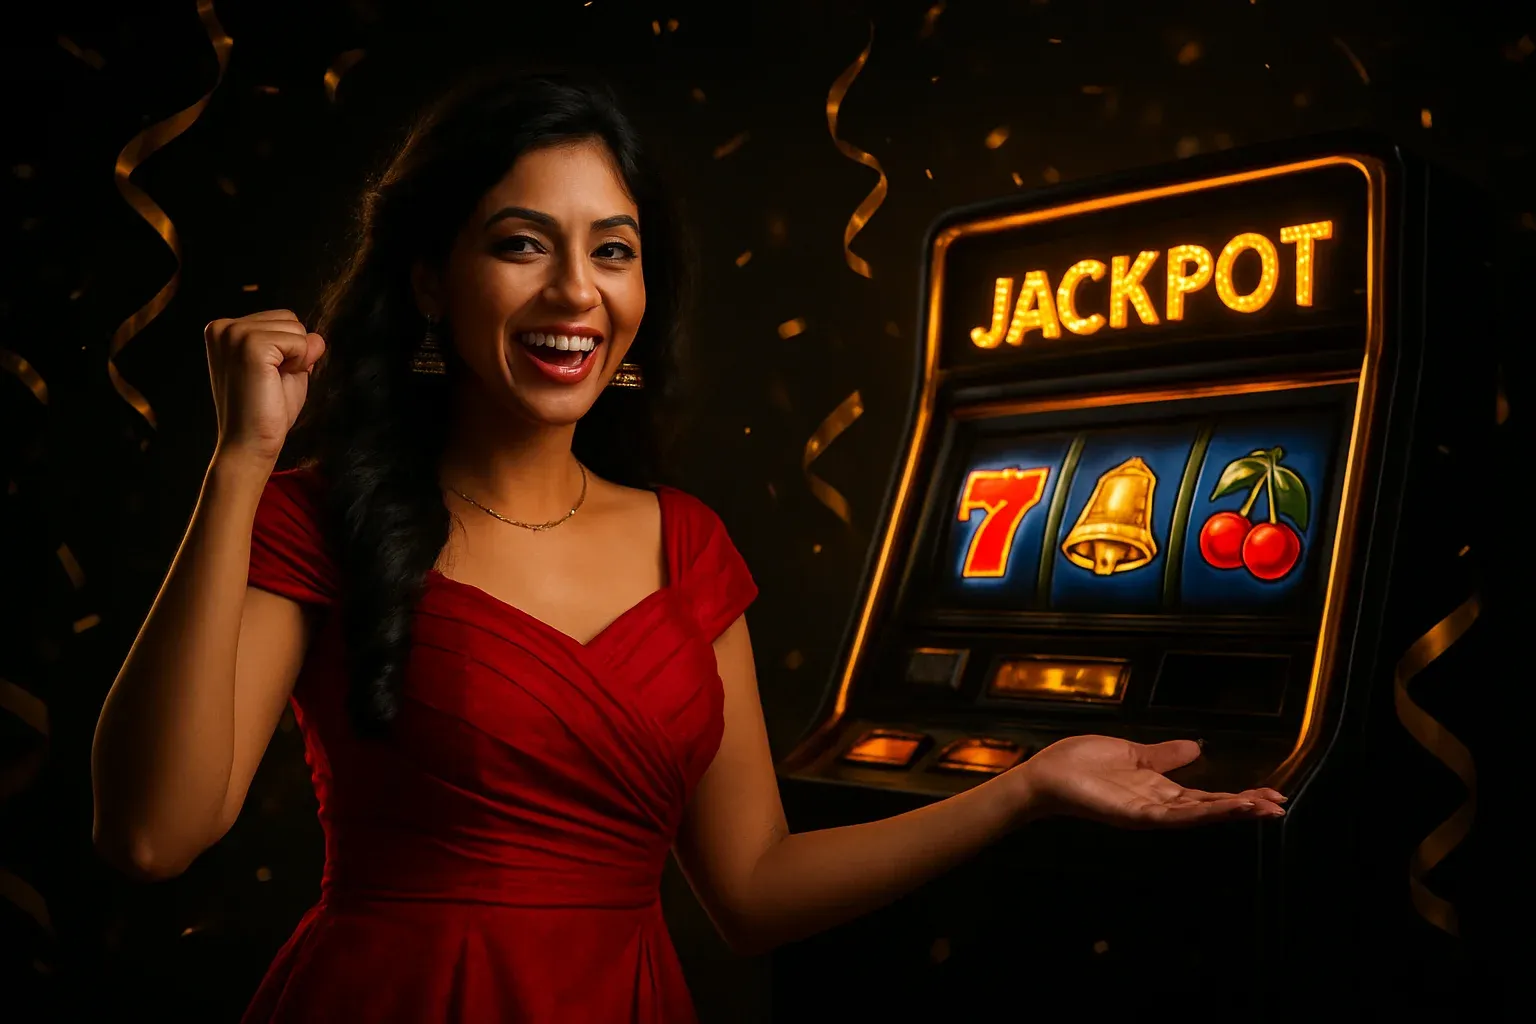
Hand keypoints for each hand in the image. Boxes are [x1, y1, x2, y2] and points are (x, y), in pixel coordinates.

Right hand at [205, 309, 325, 464]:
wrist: (249, 443)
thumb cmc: (265, 411)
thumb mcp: (286, 369)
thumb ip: (300, 347)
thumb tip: (316, 336)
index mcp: (224, 329)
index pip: (281, 318)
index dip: (288, 350)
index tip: (267, 376)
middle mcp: (223, 326)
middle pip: (290, 318)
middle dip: (294, 351)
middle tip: (271, 381)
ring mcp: (234, 334)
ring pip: (297, 328)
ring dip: (296, 358)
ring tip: (270, 382)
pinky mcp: (250, 345)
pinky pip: (300, 342)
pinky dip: (298, 363)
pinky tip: (274, 382)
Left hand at [1010, 735, 1285, 827]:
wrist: (1047, 774)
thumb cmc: (1082, 764)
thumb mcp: (1134, 754)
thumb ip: (1164, 755)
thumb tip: (1196, 747)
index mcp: (1160, 790)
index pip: (1207, 796)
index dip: (1238, 796)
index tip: (1271, 794)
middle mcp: (1159, 806)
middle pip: (1210, 809)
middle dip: (1245, 808)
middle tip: (1280, 806)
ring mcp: (1149, 813)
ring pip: (1199, 814)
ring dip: (1230, 811)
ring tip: (1263, 808)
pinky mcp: (1136, 815)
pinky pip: (1174, 815)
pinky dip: (1202, 812)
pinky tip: (1225, 807)